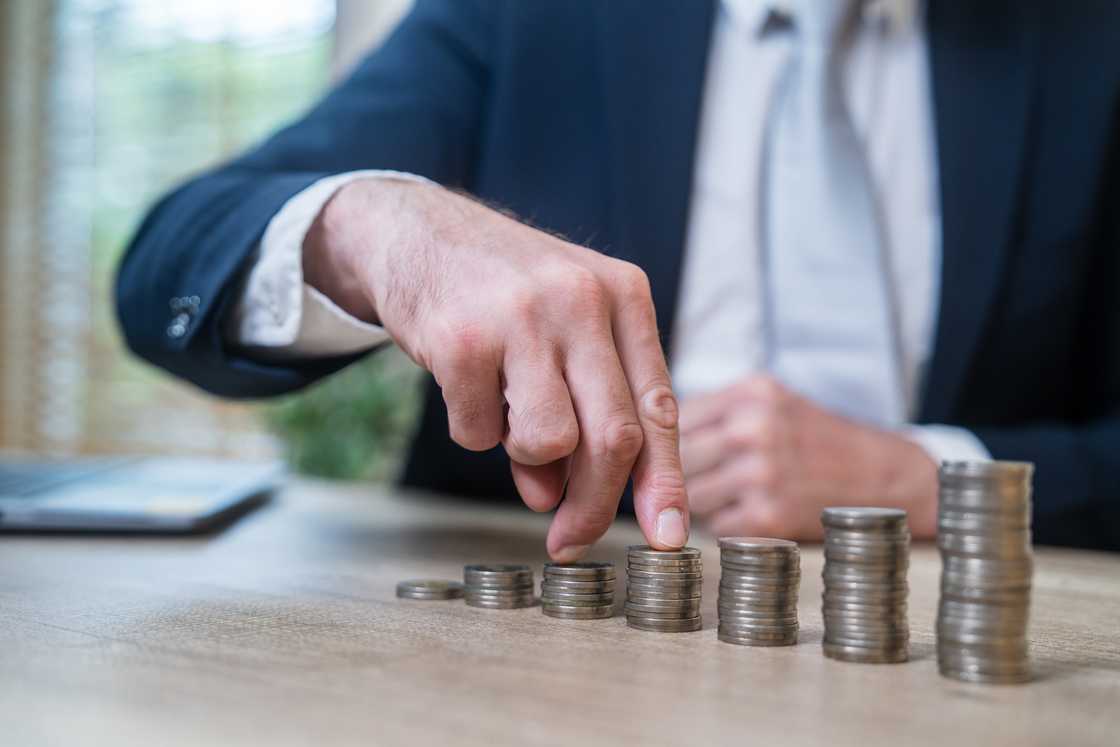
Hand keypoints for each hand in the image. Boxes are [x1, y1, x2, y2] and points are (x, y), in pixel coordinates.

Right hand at [303, 178, 688, 559]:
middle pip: (614, 437)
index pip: (658, 406)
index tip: (667, 537)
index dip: (666, 481)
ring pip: (550, 441)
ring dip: (525, 456)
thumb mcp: (563, 333)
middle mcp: (582, 300)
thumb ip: (578, 412)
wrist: (417, 230)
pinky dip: (471, 430)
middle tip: (569, 538)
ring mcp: (522, 317)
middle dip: (593, 505)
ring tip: (505, 411)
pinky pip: (478, 434)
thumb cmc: (503, 291)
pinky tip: (463, 384)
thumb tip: (555, 498)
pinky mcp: (462, 338)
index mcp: (624, 296)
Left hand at [680, 375, 937, 539]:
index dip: (660, 440)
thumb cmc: (816, 439)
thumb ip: (716, 410)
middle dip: (670, 474)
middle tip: (674, 483)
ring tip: (719, 497)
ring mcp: (762, 473)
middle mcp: (754, 428)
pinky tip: (744, 515)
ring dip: (694, 503)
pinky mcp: (769, 516)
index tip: (656, 454)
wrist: (886, 475)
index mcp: (750, 393)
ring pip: (689, 494)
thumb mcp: (772, 400)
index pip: (672, 416)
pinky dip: (722, 526)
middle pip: (675, 457)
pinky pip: (716, 525)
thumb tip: (646, 433)